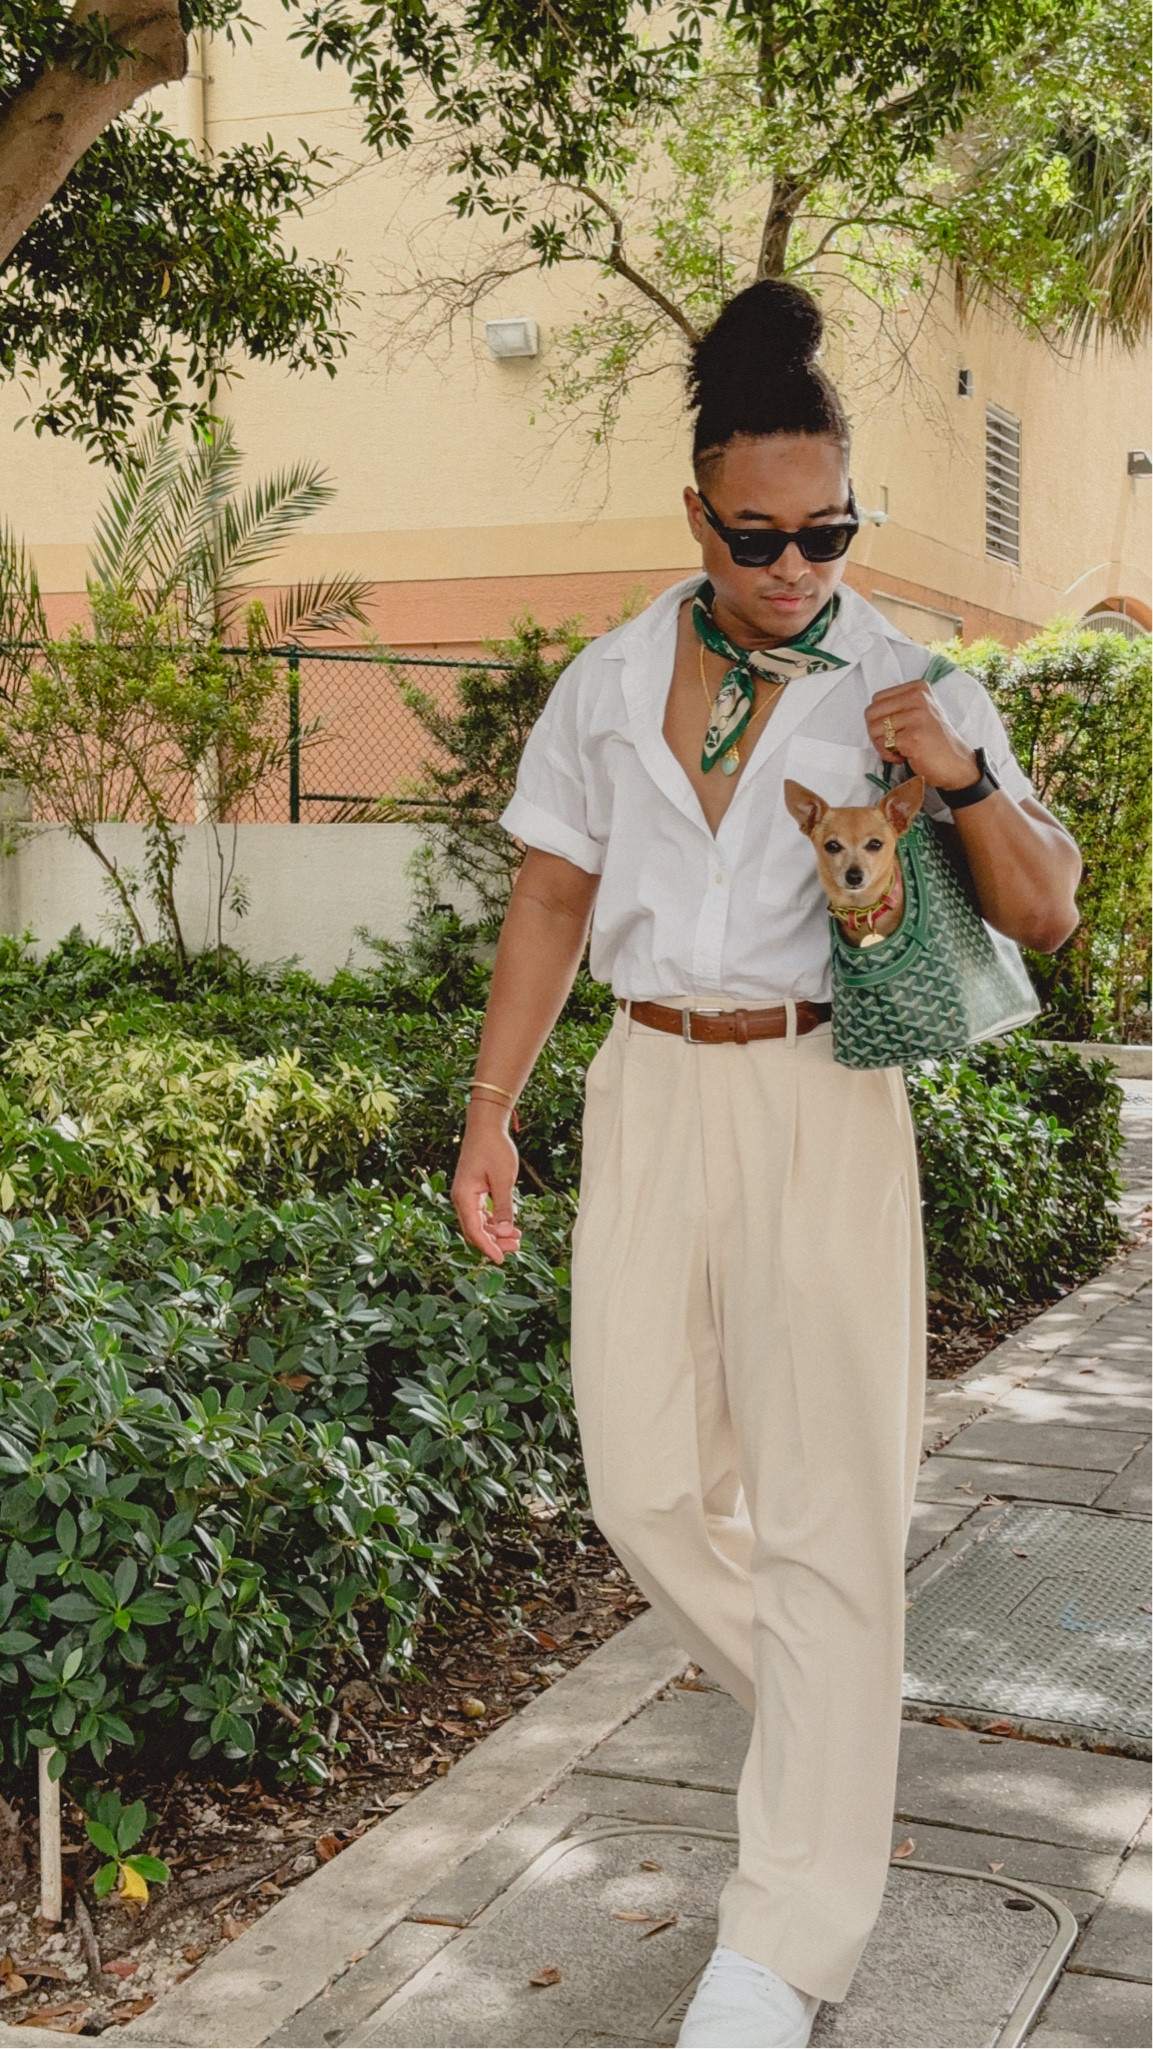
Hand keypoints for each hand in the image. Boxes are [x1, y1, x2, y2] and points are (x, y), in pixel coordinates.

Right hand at [451, 1100, 522, 1264]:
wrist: (486, 1126)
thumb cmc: (494, 1148)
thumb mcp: (503, 1179)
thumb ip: (504, 1206)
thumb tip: (505, 1232)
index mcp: (464, 1196)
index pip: (474, 1230)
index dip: (487, 1247)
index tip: (501, 1260)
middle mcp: (462, 1198)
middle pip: (475, 1230)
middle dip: (494, 1242)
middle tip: (516, 1248)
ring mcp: (466, 1195)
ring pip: (479, 1223)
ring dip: (496, 1233)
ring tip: (517, 1239)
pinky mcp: (473, 1190)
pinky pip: (482, 1213)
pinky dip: (495, 1222)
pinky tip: (510, 1226)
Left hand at [867, 681, 979, 789]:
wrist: (956, 764)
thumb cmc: (936, 741)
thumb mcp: (921, 712)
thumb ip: (898, 706)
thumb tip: (871, 714)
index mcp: (918, 688)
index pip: (877, 699)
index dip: (879, 718)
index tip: (893, 728)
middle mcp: (918, 698)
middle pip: (871, 713)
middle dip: (876, 732)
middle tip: (892, 742)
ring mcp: (916, 717)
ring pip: (875, 730)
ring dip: (883, 746)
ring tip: (901, 749)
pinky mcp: (913, 736)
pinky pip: (884, 745)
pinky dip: (890, 756)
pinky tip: (905, 756)